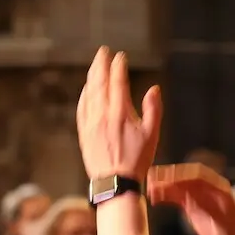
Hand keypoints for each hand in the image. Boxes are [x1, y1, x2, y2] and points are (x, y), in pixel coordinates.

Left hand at [76, 46, 162, 180]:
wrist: (115, 183)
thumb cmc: (137, 160)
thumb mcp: (152, 135)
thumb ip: (153, 109)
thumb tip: (153, 89)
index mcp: (120, 113)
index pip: (118, 82)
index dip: (119, 66)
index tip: (121, 56)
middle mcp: (102, 114)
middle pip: (99, 82)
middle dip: (101, 64)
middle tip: (103, 51)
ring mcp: (90, 123)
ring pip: (89, 93)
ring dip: (92, 76)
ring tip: (95, 65)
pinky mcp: (83, 132)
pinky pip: (81, 107)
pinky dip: (84, 94)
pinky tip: (87, 89)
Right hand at [148, 164, 234, 234]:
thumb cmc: (234, 232)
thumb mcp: (223, 221)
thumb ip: (209, 209)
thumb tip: (194, 199)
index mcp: (218, 187)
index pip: (199, 174)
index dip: (183, 174)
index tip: (169, 178)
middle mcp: (207, 188)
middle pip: (185, 176)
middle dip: (169, 176)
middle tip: (153, 178)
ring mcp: (198, 195)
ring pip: (178, 186)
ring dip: (164, 185)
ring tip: (149, 188)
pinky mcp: (191, 205)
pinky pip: (176, 196)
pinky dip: (165, 195)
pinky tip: (154, 198)